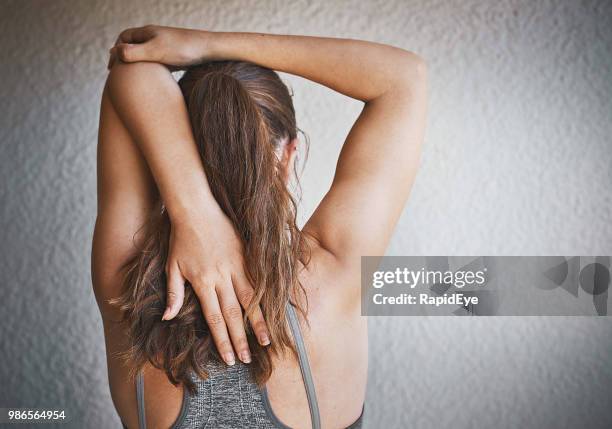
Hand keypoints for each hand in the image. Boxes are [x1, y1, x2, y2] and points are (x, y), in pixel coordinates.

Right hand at [108, 25, 209, 68]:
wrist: (209, 50)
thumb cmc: (184, 49)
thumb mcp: (157, 51)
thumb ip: (136, 52)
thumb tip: (115, 52)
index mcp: (148, 33)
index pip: (124, 38)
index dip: (116, 51)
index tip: (112, 67)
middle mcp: (155, 37)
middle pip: (133, 45)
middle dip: (124, 57)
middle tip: (117, 74)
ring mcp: (165, 47)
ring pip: (145, 55)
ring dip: (137, 64)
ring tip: (132, 78)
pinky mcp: (174, 56)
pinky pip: (157, 62)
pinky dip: (151, 70)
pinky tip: (153, 81)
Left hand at [164, 205, 269, 365]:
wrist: (196, 209)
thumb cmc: (180, 238)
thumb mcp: (171, 267)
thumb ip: (173, 294)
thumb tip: (167, 318)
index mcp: (202, 283)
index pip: (214, 318)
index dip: (222, 340)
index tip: (229, 358)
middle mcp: (221, 277)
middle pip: (233, 314)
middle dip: (240, 339)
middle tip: (247, 358)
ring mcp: (237, 266)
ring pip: (250, 299)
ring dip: (257, 322)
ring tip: (265, 341)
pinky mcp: (246, 255)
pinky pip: (257, 280)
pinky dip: (265, 296)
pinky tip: (272, 310)